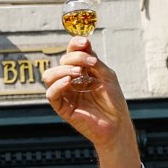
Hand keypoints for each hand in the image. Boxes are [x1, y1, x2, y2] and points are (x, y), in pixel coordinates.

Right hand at [42, 37, 140, 167]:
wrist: (118, 125)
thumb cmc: (114, 102)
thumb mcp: (107, 76)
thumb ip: (95, 61)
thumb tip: (84, 43)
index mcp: (81, 72)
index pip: (71, 53)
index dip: (74, 45)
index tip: (84, 42)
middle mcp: (70, 81)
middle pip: (61, 62)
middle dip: (75, 58)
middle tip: (90, 63)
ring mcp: (65, 94)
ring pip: (49, 75)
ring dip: (63, 70)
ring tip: (79, 73)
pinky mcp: (62, 108)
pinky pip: (51, 94)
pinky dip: (58, 85)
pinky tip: (70, 82)